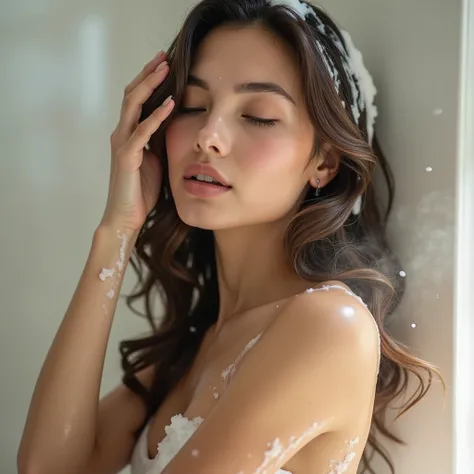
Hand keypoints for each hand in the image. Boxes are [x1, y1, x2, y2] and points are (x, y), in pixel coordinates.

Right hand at [100, 51, 173, 231]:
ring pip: (133, 106)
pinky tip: (170, 104)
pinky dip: (156, 116)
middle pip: (132, 95)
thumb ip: (160, 141)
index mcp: (130, 134)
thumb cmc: (141, 190)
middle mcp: (122, 134)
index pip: (137, 100)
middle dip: (148, 74)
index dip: (148, 80)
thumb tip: (175, 126)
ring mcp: (123, 144)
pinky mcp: (127, 157)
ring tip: (165, 69)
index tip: (164, 64)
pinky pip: (141, 132)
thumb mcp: (156, 160)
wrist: (126, 216)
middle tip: (163, 56)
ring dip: (149, 85)